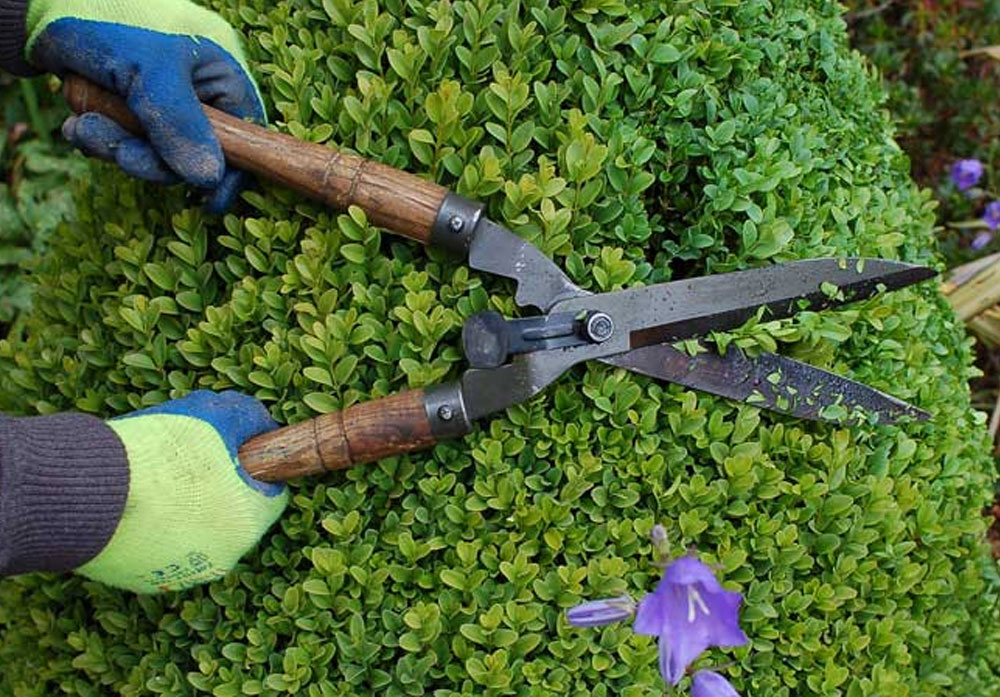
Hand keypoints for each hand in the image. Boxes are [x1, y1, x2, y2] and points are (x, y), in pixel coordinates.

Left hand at [25, 0, 263, 211]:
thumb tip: (207, 179)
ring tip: (86, 127)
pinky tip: (79, 125)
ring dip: (117, 150)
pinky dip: (101, 144)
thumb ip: (178, 124)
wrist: (48, 12)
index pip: (244, 135)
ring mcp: (164, 111)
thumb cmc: (111, 24)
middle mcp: (198, 99)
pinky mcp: (131, 118)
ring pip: (156, 158)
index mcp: (221, 80)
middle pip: (195, 157)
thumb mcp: (150, 73)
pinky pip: (126, 149)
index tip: (211, 201)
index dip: (231, 170)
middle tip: (120, 153)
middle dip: (152, 160)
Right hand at [76, 391, 287, 593]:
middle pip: (235, 516)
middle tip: (189, 467)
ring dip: (187, 513)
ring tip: (158, 486)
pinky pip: (165, 552)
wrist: (86, 492)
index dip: (252, 469)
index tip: (232, 456)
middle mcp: (225, 556)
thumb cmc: (158, 453)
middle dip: (219, 491)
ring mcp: (187, 574)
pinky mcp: (150, 583)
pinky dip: (156, 533)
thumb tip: (262, 428)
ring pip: (200, 536)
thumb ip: (250, 420)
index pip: (270, 494)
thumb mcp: (215, 415)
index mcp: (249, 520)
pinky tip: (137, 510)